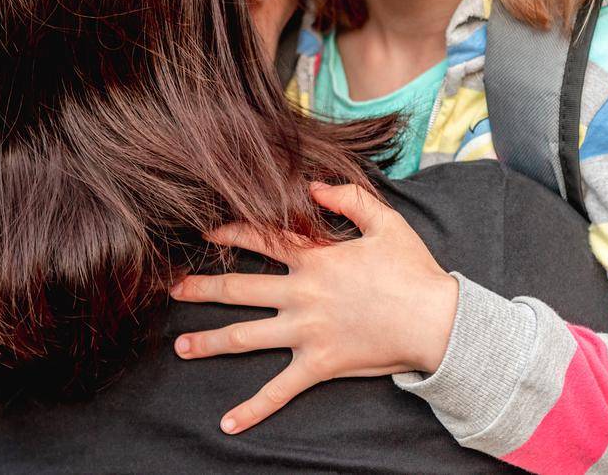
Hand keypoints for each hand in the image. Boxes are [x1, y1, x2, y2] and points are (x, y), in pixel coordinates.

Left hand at [170, 181, 459, 433]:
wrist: (436, 320)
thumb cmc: (413, 270)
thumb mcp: (385, 221)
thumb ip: (348, 198)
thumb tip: (312, 185)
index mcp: (315, 258)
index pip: (260, 241)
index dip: (229, 233)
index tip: (205, 233)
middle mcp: (302, 294)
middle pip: (239, 289)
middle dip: (201, 288)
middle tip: (172, 288)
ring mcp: (306, 332)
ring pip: (246, 337)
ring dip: (209, 342)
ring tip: (180, 346)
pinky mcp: (318, 365)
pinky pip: (279, 391)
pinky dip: (253, 408)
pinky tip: (227, 423)